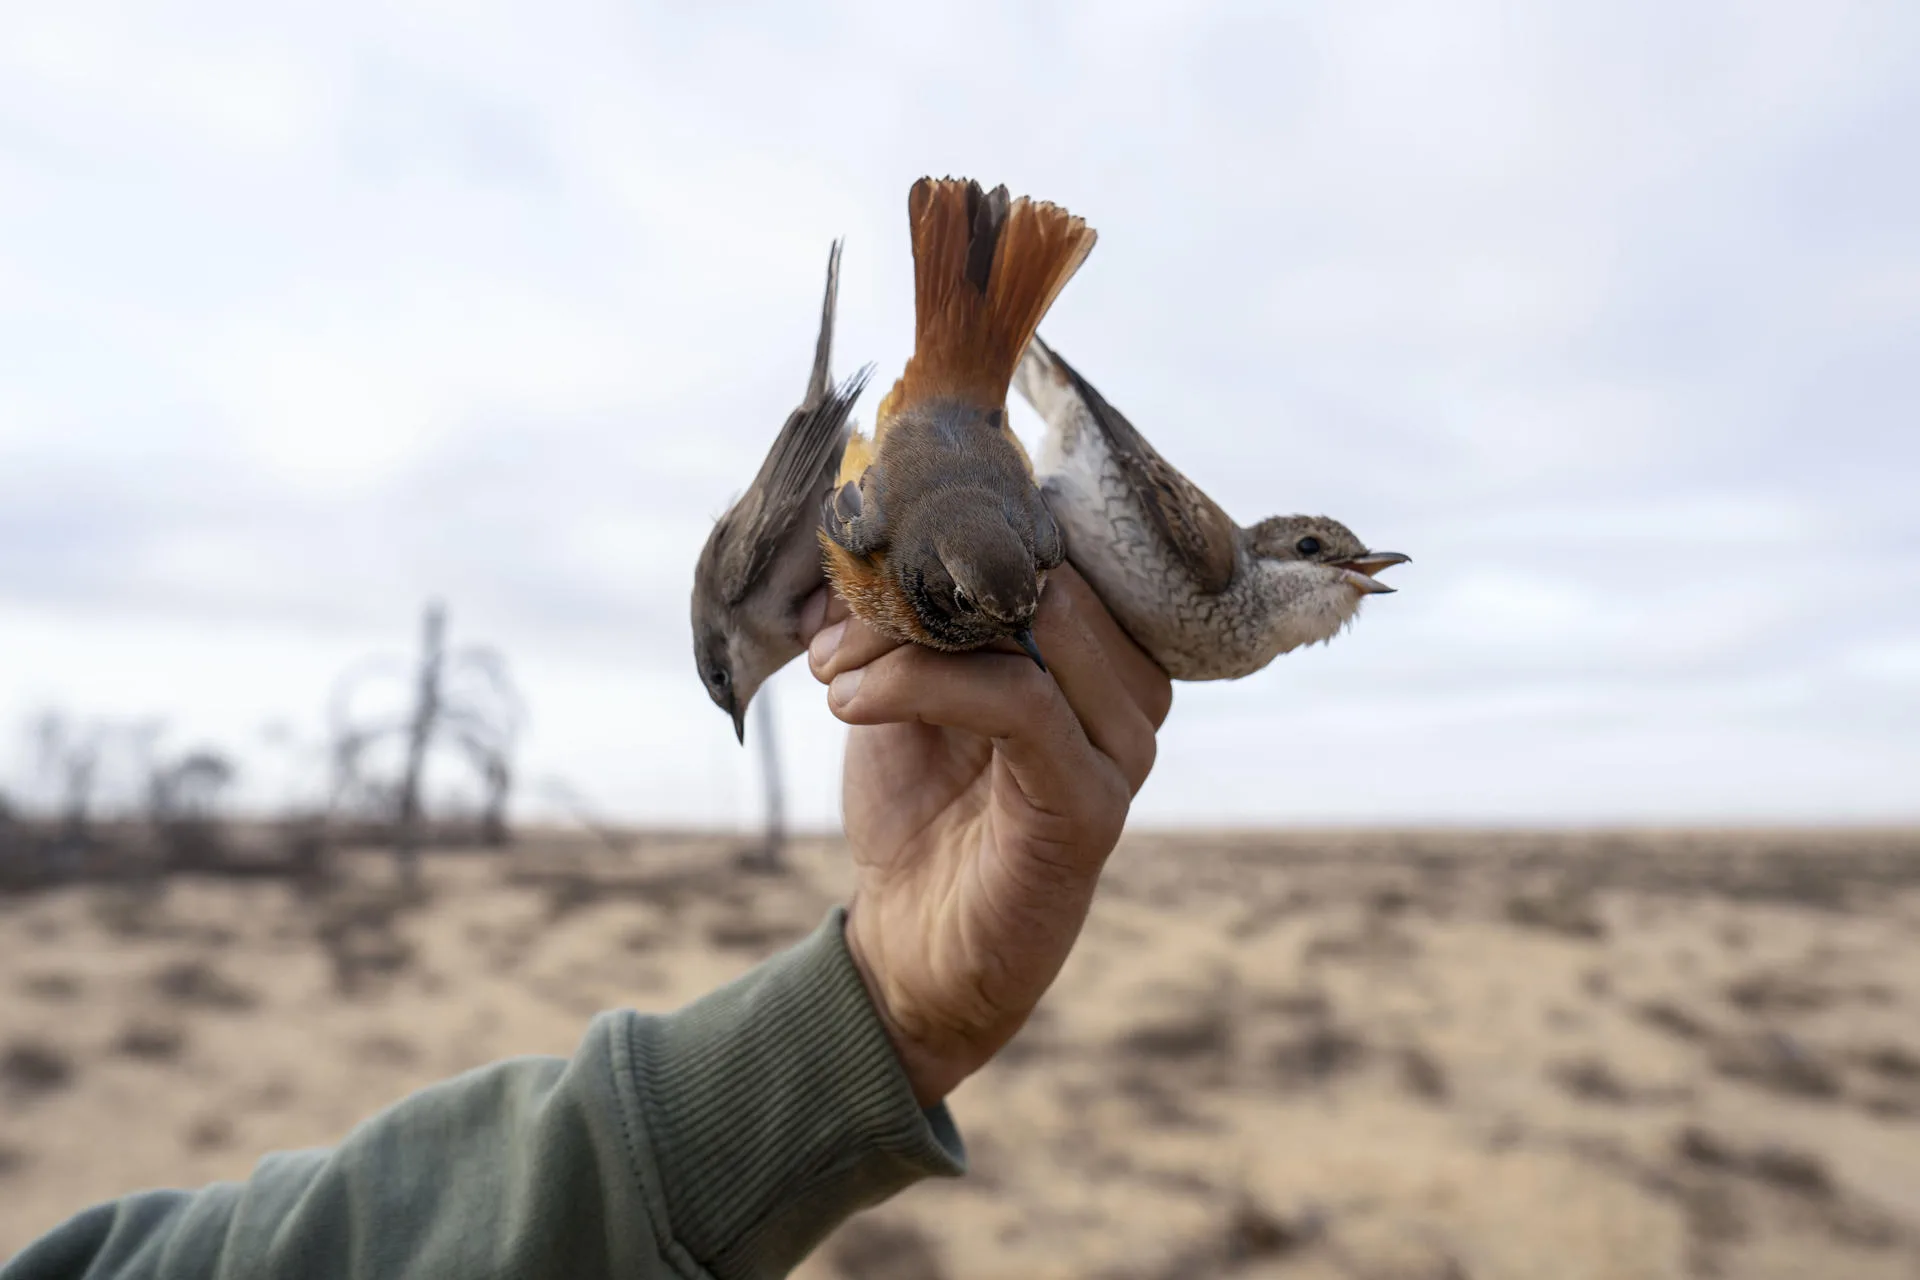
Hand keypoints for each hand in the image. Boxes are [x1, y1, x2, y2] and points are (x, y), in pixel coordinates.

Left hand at [799, 564, 1171, 1104]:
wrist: (914, 948)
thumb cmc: (918, 811)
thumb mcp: (908, 688)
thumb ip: (910, 614)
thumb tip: (859, 532)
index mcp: (1098, 649)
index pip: (1051, 540)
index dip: (953, 532)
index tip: (857, 560)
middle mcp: (1132, 688)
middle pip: (1045, 573)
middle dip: (923, 584)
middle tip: (833, 627)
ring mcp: (1123, 746)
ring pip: (1037, 624)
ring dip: (908, 636)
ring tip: (831, 671)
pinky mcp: (1093, 802)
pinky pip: (1021, 702)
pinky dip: (922, 685)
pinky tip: (851, 703)